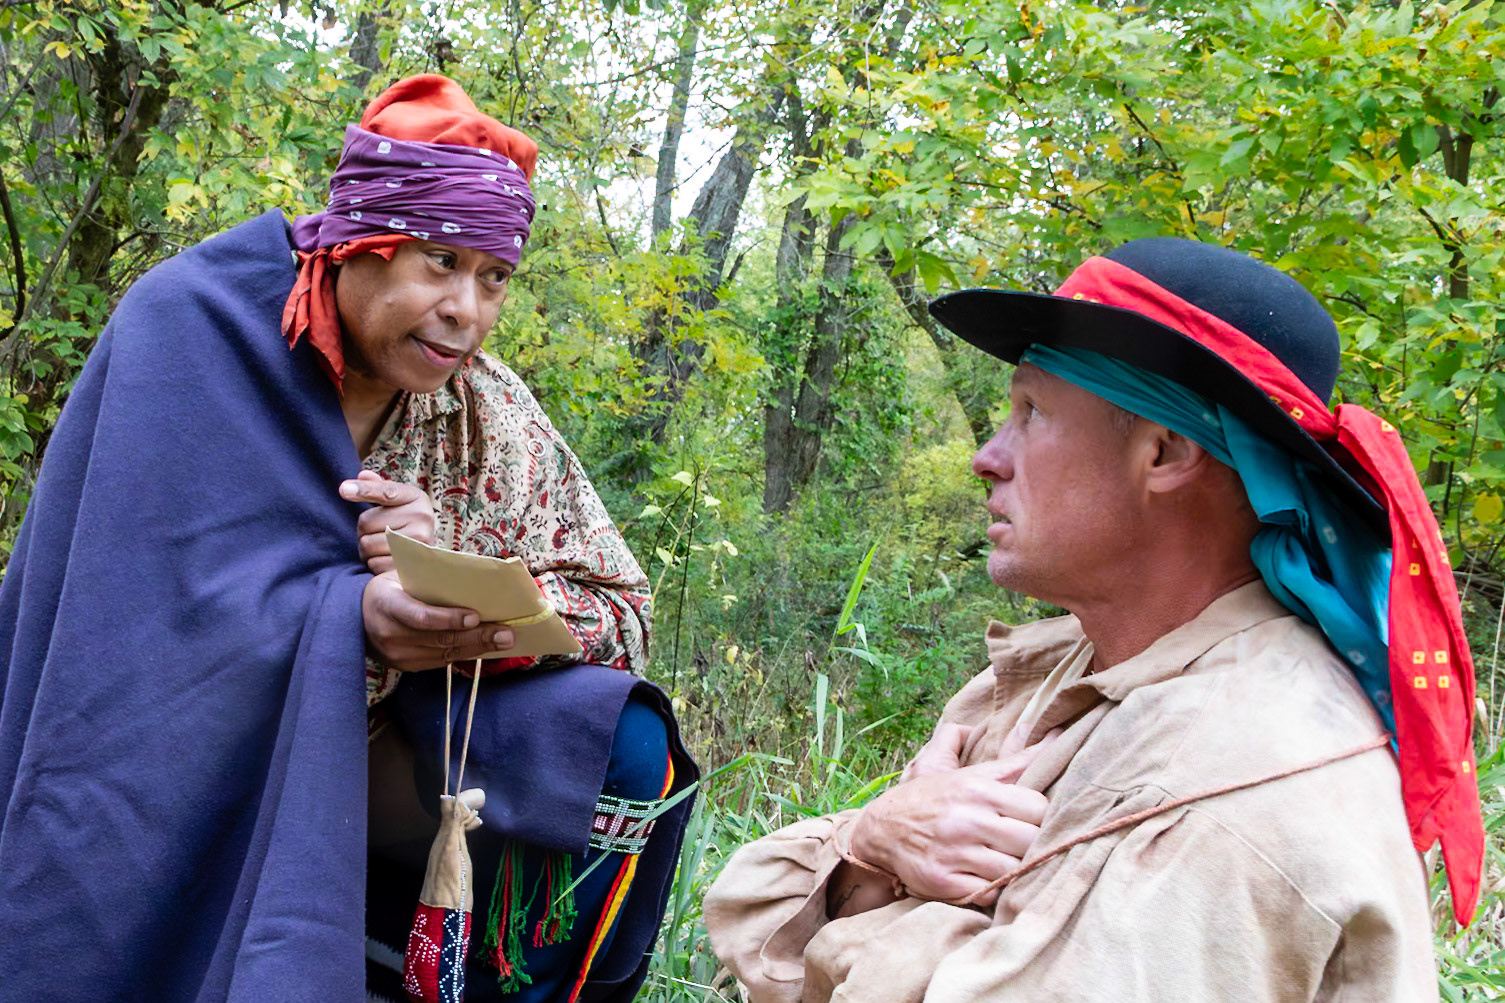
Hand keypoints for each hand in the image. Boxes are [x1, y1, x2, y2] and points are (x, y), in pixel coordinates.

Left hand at [341, 470, 435, 573]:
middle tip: (377, 532)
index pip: (385, 492)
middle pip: (365, 522)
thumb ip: (380, 487)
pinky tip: (386, 559)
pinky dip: (374, 563)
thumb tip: (362, 475)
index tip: (343, 489)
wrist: (431, 554)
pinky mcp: (410, 564)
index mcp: (416, 497)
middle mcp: (421, 518)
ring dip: (366, 548)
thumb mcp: (399, 501)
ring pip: (367, 544)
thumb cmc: (408, 522)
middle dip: (363, 529)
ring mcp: (417, 542)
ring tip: (381, 546)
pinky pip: (374, 563)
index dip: (364, 490)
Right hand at [362, 572, 514, 670]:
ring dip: (478, 647)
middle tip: (506, 633)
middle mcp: (390, 634)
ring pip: (445, 653)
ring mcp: (397, 655)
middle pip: (440, 638)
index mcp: (387, 604)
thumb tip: (473, 581)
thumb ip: (428, 580)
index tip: (474, 617)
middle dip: (478, 636)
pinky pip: (441, 661)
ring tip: (504, 641)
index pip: (420, 616)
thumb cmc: (387, 590)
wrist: (354, 619)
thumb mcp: (399, 577)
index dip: (448, 619)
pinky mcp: (406, 667)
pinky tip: (485, 647)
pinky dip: (465, 654)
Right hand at [849, 732, 1056, 907]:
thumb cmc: (934, 798)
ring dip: (1012, 869)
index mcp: (977, 789)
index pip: (1039, 807)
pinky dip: (990, 888)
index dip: (1039, 816)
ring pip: (1013, 870)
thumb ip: (1015, 760)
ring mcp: (955, 853)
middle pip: (1031, 841)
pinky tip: (981, 876)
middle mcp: (967, 820)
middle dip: (1030, 844)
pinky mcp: (944, 882)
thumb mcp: (970, 773)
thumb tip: (1057, 736)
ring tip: (1001, 861)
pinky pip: (989, 893)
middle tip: (1019, 844)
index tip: (1028, 820)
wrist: (882, 828)